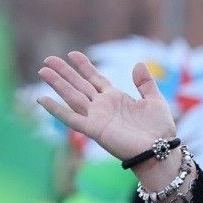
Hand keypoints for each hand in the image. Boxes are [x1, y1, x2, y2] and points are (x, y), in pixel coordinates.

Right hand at [37, 51, 175, 161]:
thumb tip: (138, 64)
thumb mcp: (155, 101)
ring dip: (57, 84)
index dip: (84, 66)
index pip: (95, 79)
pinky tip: (42, 99)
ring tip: (42, 70)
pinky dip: (56, 109)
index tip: (72, 54)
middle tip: (47, 59)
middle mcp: (103, 106)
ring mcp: (97, 117)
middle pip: (79, 85)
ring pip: (72, 97)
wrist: (160, 149)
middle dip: (64, 72)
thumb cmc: (159, 129)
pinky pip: (71, 118)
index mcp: (116, 98)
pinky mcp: (94, 130)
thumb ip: (146, 83)